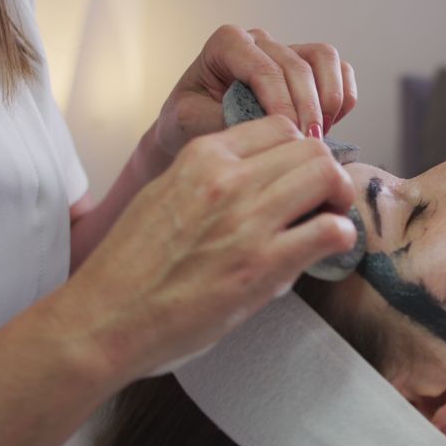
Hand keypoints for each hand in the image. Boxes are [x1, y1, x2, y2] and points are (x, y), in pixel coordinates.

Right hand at [64, 116, 356, 378]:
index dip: (299, 151)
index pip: (279, 126)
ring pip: (327, 176)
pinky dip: (341, 236)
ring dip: (339, 198)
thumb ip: (213, 180)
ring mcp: (247, 220)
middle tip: (324, 201)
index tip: (299, 176)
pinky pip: (331, 229)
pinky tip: (327, 250)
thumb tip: (263, 181)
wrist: (105, 319)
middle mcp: (226, 179)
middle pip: (311, 147)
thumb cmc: (133, 266)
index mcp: (202, 157)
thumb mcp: (166, 195)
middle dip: (327, 172)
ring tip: (327, 222)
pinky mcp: (264, 265)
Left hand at [152, 25, 358, 158]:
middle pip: (299, 65)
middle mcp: (259, 41)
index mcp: (227, 43)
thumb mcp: (190, 122)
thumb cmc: (188, 123)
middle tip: (308, 145)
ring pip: (325, 59)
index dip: (283, 103)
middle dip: (308, 108)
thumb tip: (267, 126)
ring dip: (329, 99)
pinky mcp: (309, 67)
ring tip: (319, 134)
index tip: (290, 136)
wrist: (194, 128)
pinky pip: (340, 71)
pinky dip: (343, 98)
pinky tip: (328, 126)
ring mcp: (286, 51)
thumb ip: (224, 118)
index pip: (265, 68)